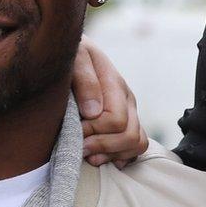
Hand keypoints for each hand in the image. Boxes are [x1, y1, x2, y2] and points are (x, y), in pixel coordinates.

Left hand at [71, 35, 148, 167]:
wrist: (70, 49)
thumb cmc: (69, 54)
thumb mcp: (74, 57)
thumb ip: (84, 80)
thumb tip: (93, 112)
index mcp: (115, 84)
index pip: (116, 120)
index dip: (94, 131)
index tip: (74, 130)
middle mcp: (126, 99)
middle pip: (130, 136)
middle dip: (102, 146)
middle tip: (78, 147)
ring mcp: (128, 111)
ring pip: (136, 143)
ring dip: (112, 154)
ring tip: (88, 155)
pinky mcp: (124, 121)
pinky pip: (134, 147)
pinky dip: (119, 156)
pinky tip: (99, 157)